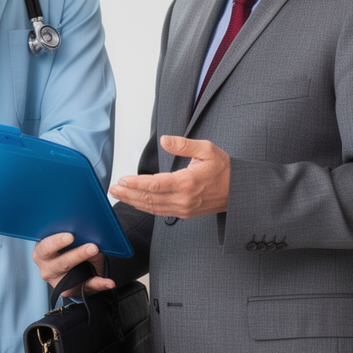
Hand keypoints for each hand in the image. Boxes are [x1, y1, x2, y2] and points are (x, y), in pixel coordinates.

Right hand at [32, 233, 113, 297]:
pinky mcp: (70, 291)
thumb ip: (78, 239)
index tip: (71, 236)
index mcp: (42, 252)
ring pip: (72, 278)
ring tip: (101, 261)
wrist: (68, 268)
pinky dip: (100, 284)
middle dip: (78, 255)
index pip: (46, 247)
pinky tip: (109, 282)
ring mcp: (57, 282)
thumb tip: (92, 241)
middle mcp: (47, 268)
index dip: (57, 241)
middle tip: (93, 248)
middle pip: (61, 263)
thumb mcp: (70, 241)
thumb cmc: (66, 248)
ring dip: (91, 270)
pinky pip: (87, 288)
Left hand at [108, 135, 230, 217]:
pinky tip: (136, 201)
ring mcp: (183, 208)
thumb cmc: (224, 169)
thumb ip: (184, 144)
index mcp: (187, 182)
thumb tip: (165, 140)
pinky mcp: (184, 213)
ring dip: (133, 201)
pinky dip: (145, 207)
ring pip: (152, 207)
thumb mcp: (207, 149)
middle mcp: (183, 199)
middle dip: (128, 194)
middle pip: (149, 198)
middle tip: (113, 189)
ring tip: (119, 195)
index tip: (122, 180)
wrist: (238, 191)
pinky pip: (160, 211)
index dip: (136, 184)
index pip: (155, 185)